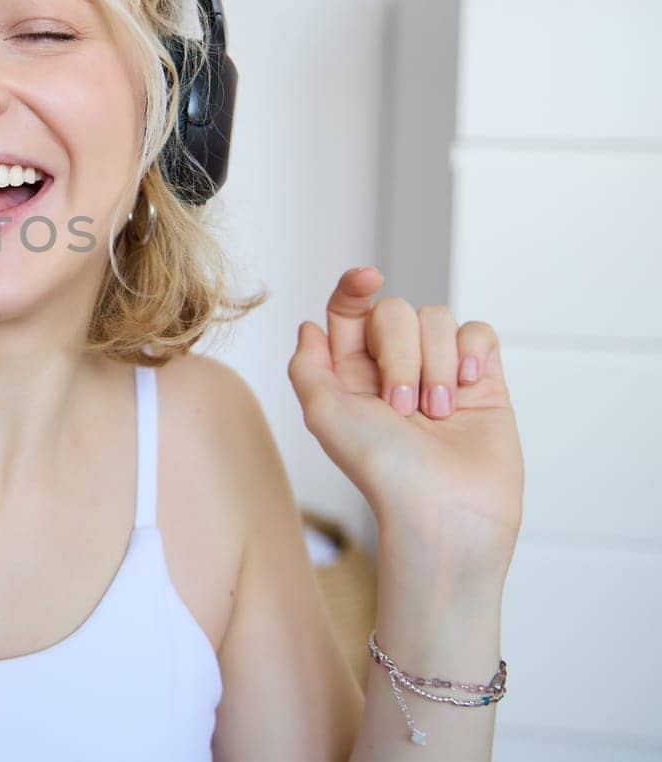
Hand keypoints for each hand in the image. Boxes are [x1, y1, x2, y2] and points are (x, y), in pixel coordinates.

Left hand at [287, 266, 524, 579]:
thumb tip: (311, 325)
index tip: (368, 278)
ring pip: (439, 318)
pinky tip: (467, 388)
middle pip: (396, 311)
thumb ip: (307, 365)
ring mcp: (439, 373)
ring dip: (435, 363)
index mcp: (349, 373)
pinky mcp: (482, 382)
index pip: (349, 309)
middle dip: (400, 353)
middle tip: (402, 408)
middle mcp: (393, 368)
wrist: (446, 511)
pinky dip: (472, 353)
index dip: (355, 286)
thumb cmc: (382, 469)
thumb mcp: (323, 413)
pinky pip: (479, 332)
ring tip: (436, 414)